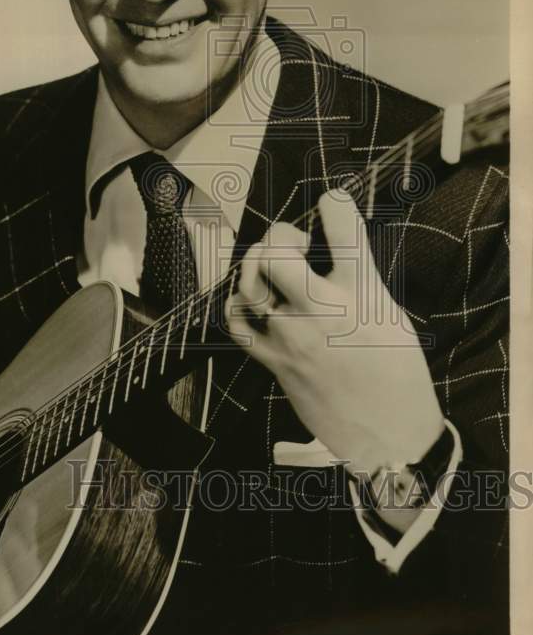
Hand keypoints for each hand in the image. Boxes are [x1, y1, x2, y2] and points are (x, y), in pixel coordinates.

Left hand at [226, 191, 444, 476]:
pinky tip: (255, 298)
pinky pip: (237, 321)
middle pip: (276, 253)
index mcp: (361, 295)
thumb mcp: (390, 313)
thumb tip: (330, 248)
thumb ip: (358, 277)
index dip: (335, 203)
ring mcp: (291, 337)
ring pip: (250, 283)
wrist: (388, 434)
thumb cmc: (396, 372)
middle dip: (280, 236)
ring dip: (258, 265)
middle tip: (295, 244)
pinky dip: (239, 302)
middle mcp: (322, 311)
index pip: (343, 229)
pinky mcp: (273, 360)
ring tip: (275, 269)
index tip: (332, 201)